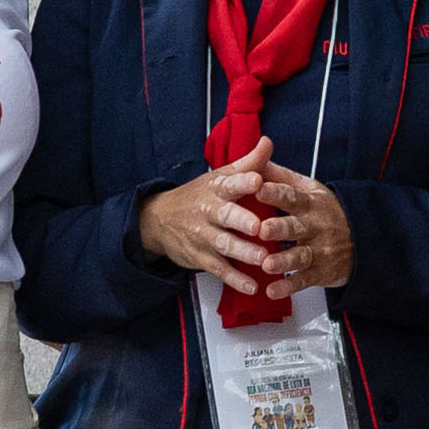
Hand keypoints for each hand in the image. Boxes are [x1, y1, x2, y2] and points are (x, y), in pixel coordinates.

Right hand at [136, 137, 274, 293]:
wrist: (160, 219)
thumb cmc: (200, 195)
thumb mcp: (221, 175)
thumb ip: (248, 162)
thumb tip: (268, 142)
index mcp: (216, 188)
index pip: (230, 182)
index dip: (243, 181)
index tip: (257, 180)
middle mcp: (209, 211)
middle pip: (225, 216)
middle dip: (241, 221)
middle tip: (258, 226)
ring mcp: (204, 236)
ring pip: (224, 245)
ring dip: (244, 252)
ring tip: (262, 259)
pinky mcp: (201, 257)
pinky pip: (219, 269)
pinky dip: (235, 279)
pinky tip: (252, 286)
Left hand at [251, 162, 353, 299]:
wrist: (365, 238)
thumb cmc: (327, 210)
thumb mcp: (310, 189)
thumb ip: (282, 176)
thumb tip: (259, 153)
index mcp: (310, 203)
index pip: (291, 196)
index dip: (275, 192)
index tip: (258, 188)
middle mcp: (315, 226)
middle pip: (295, 227)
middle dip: (279, 228)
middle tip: (261, 229)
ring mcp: (319, 250)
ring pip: (300, 256)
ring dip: (283, 261)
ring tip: (266, 265)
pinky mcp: (320, 272)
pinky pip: (303, 280)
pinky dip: (288, 287)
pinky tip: (272, 291)